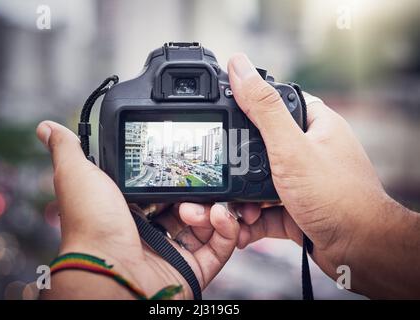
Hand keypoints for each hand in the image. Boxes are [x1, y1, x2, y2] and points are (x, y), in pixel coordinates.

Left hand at [36, 121, 238, 298]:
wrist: (110, 273)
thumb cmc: (91, 228)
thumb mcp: (77, 176)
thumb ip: (68, 149)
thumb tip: (47, 127)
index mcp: (130, 210)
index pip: (161, 186)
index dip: (175, 173)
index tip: (186, 159)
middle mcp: (152, 231)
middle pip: (188, 203)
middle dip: (198, 191)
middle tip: (198, 184)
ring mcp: (174, 250)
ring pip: (207, 223)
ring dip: (212, 209)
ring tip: (202, 207)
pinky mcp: (193, 268)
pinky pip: (220, 246)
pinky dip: (226, 230)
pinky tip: (219, 216)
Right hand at [182, 54, 419, 298]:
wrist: (359, 251)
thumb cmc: (337, 197)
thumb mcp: (291, 147)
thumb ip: (263, 108)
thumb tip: (239, 67)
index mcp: (315, 125)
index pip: (277, 102)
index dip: (249, 105)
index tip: (224, 112)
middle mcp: (309, 151)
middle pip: (261, 147)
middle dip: (240, 165)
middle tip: (224, 173)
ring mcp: (302, 181)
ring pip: (260, 182)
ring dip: (243, 199)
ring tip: (235, 212)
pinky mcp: (295, 208)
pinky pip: (264, 209)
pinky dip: (252, 219)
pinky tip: (242, 229)